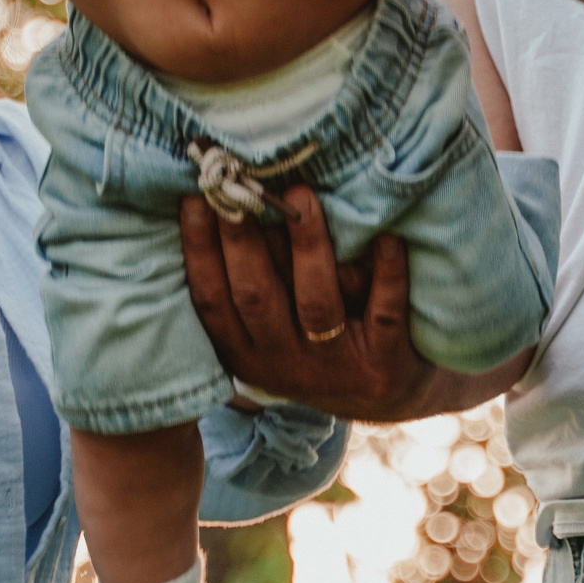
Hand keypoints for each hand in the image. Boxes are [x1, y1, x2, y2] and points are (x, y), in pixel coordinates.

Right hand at [180, 189, 434, 421]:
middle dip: (243, 240)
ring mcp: (335, 368)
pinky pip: (385, 314)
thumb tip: (221, 200)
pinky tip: (387, 238)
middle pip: (256, 298)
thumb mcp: (271, 328)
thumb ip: (249, 282)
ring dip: (308, 247)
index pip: (211, 302)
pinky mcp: (384, 367)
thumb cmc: (316, 338)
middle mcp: (284, 365)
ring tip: (300, 196)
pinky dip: (388, 275)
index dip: (199, 250)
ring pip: (317, 304)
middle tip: (240, 188)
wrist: (384, 394)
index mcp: (246, 354)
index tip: (195, 198)